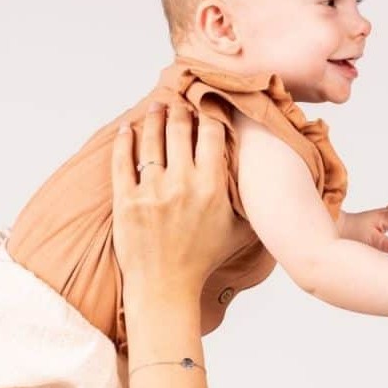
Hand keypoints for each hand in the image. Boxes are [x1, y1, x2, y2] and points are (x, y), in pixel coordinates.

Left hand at [111, 102, 238, 300]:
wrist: (165, 287)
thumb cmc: (203, 260)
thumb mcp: (239, 231)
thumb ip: (249, 201)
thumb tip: (265, 180)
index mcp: (212, 187)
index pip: (211, 133)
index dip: (209, 112)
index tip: (206, 104)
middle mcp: (182, 184)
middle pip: (180, 129)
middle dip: (179, 109)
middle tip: (178, 100)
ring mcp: (152, 191)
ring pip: (151, 139)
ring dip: (153, 117)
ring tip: (155, 106)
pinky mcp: (126, 200)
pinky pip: (122, 160)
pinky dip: (124, 140)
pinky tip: (127, 129)